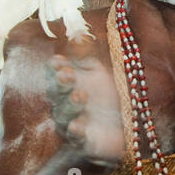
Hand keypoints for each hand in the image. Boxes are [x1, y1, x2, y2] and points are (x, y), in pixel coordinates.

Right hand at [48, 40, 123, 168]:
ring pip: (64, 114)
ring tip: (79, 96)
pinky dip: (76, 131)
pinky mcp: (83, 141)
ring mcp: (72, 122)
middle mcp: (65, 103)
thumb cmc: (103, 97)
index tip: (58, 61)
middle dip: (61, 83)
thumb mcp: (97, 73)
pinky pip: (76, 138)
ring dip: (70, 104)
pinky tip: (77, 125)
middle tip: (67, 75)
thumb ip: (85, 56)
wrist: (118, 128)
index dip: (56, 67)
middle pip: (57, 93)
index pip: (56, 74)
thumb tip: (78, 33)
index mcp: (68, 84)